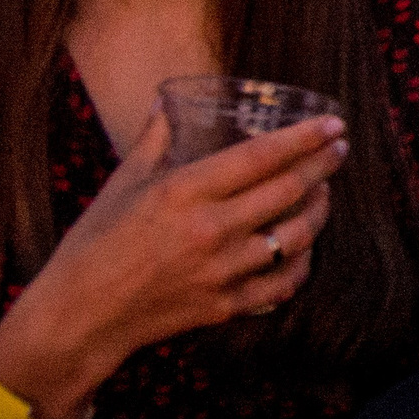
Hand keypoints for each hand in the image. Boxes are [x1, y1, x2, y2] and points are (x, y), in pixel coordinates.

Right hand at [0, 111, 346, 418]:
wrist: (79, 316)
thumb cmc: (94, 244)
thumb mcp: (122, 183)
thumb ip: (153, 140)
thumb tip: (167, 102)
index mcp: (183, 192)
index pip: (261, 157)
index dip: (304, 138)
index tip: (332, 123)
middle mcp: (209, 230)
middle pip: (288, 191)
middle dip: (323, 165)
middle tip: (339, 148)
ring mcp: (221, 271)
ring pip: (295, 236)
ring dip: (320, 210)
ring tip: (325, 192)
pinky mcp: (225, 305)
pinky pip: (283, 282)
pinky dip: (302, 261)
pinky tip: (305, 246)